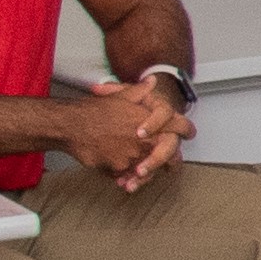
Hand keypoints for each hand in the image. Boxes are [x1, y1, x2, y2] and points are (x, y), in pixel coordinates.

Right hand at [60, 77, 189, 189]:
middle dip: (170, 160)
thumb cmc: (94, 111)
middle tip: (171, 165)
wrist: (70, 126)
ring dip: (146, 171)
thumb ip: (140, 92)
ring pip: (148, 169)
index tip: (189, 133)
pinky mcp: (119, 169)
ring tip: (139, 170)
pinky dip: (127, 177)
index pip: (178, 126)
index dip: (186, 129)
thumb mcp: (120, 97)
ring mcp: (133, 156)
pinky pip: (128, 176)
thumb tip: (152, 82)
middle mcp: (145, 139)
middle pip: (169, 154)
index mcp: (149, 120)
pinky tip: (123, 177)